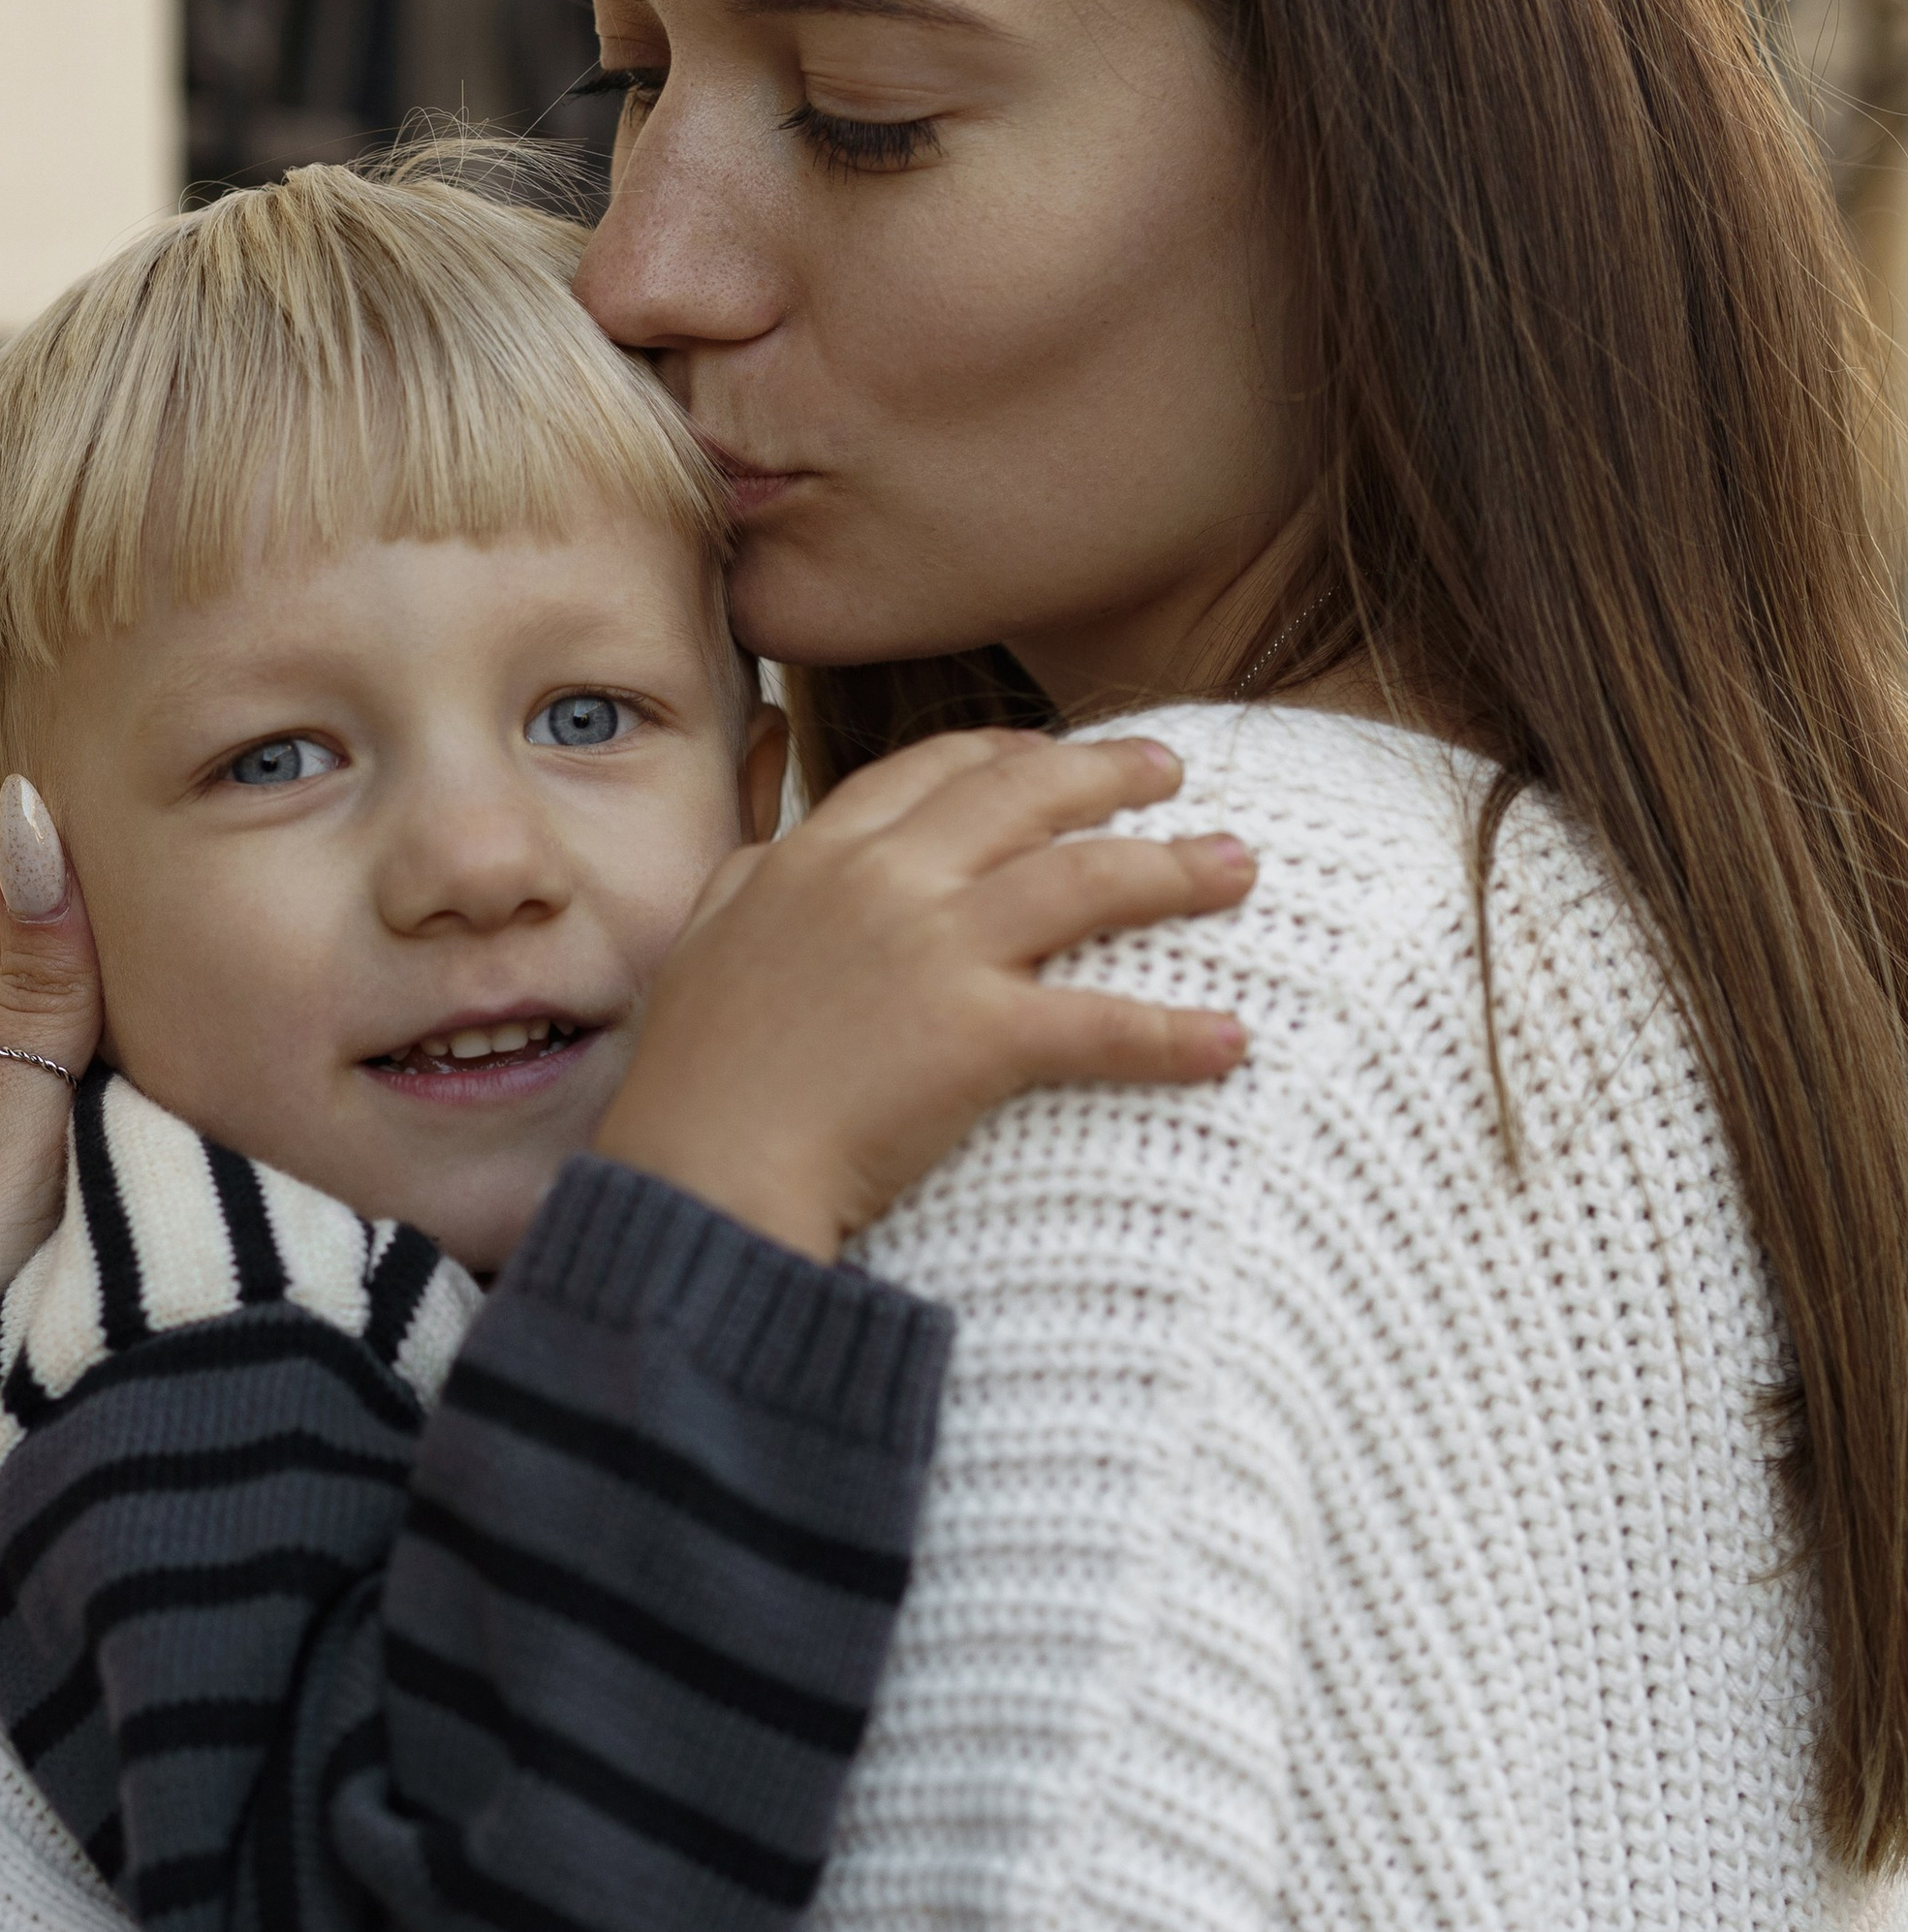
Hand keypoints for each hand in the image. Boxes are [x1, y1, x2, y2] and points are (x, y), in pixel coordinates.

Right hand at [590, 730, 1252, 1261]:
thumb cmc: (692, 1085)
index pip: (927, 771)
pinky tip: (1231, 1042)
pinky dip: (1174, 1037)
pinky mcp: (978, 1036)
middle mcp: (883, 883)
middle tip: (1173, 773)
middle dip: (1109, 774)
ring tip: (1240, 868)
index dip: (1001, 753)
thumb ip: (744, 887)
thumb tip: (767, 854)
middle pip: (1024, 796)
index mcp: (815, 858)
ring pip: (1086, 880)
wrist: (700, 1178)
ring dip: (1176, 870)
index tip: (1049, 754)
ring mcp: (935, 952)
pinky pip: (1102, 1025)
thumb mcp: (701, 948)